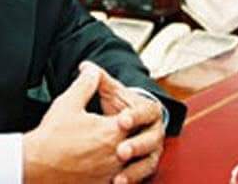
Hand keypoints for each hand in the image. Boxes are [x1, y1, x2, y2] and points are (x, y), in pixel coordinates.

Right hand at [22, 63, 126, 183]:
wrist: (36, 165)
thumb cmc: (52, 134)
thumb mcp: (68, 102)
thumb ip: (86, 83)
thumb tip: (91, 69)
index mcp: (112, 131)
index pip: (133, 119)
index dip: (129, 114)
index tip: (120, 113)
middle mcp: (117, 154)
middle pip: (136, 143)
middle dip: (132, 136)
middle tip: (122, 131)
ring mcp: (110, 173)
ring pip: (130, 164)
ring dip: (125, 157)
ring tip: (115, 152)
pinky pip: (118, 181)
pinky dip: (116, 175)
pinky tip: (102, 167)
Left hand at [79, 61, 165, 183]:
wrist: (121, 124)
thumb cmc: (114, 106)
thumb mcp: (108, 91)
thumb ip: (98, 79)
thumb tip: (85, 66)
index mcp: (147, 110)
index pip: (147, 112)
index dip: (135, 116)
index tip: (121, 120)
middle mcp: (153, 132)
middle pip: (151, 140)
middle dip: (136, 145)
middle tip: (120, 151)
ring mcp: (149, 151)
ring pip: (148, 163)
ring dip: (134, 171)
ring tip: (117, 177)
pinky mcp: (142, 167)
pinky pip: (140, 176)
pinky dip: (131, 180)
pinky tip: (116, 183)